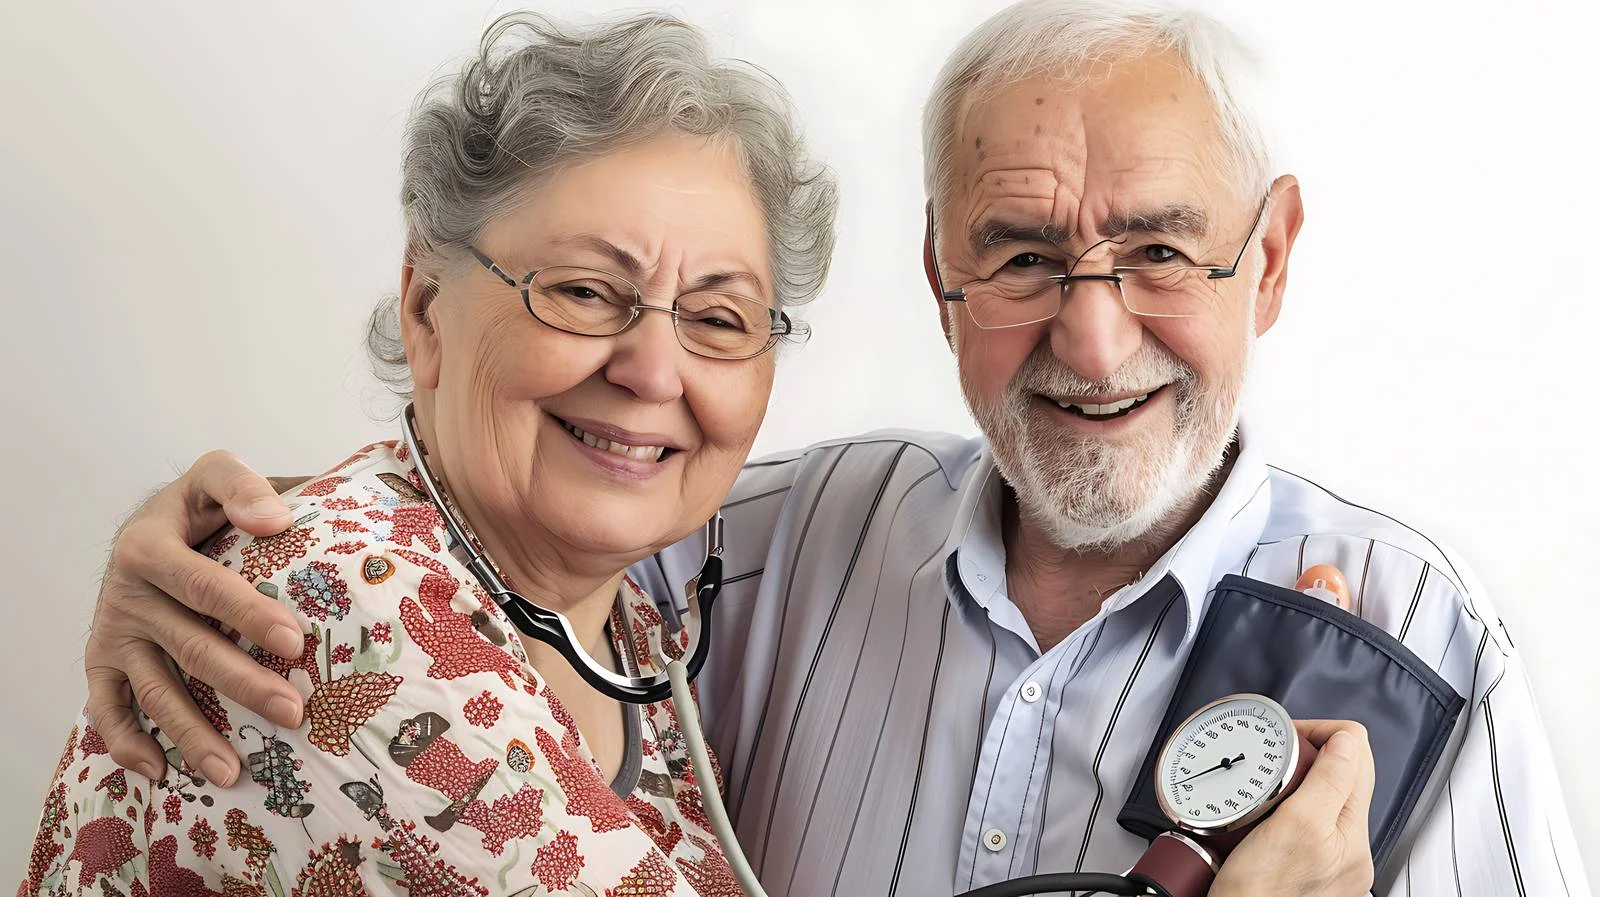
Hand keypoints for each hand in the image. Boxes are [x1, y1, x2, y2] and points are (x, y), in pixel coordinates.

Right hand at [86, 451, 310, 785]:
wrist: (150, 523)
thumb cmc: (197, 506)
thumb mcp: (213, 476)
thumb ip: (240, 487)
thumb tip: (276, 519)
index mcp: (150, 547)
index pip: (205, 586)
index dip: (248, 614)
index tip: (294, 641)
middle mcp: (127, 595)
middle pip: (190, 648)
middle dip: (242, 685)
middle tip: (292, 712)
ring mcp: (114, 633)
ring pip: (154, 691)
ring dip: (192, 735)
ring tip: (232, 771)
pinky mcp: (102, 661)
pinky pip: (107, 709)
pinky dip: (127, 744)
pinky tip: (161, 773)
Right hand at [1209, 720, 1374, 896]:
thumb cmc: (1259, 893)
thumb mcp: (1295, 824)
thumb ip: (1329, 780)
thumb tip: (1348, 740)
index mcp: (1354, 832)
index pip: (1357, 751)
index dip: (1322, 732)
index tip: (1288, 736)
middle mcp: (1351, 849)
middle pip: (1343, 773)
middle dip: (1309, 755)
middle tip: (1274, 758)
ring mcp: (1332, 861)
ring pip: (1324, 797)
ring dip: (1297, 781)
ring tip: (1267, 786)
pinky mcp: (1310, 869)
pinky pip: (1308, 823)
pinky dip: (1288, 808)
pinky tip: (1266, 816)